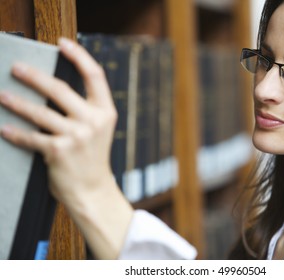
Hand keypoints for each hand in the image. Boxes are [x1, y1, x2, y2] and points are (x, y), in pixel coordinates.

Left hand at [0, 38, 132, 258]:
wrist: (93, 189)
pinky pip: (31, 137)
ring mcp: (77, 136)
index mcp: (105, 112)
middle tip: (17, 68)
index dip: (79, 56)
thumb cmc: (92, 158)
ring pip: (40, 112)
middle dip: (35, 76)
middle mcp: (93, 121)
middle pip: (60, 89)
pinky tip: (5, 128)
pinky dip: (15, 132)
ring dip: (17, 102)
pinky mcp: (59, 151)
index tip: (63, 43)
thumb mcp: (98, 129)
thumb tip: (54, 87)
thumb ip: (85, 108)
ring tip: (3, 95)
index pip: (95, 75)